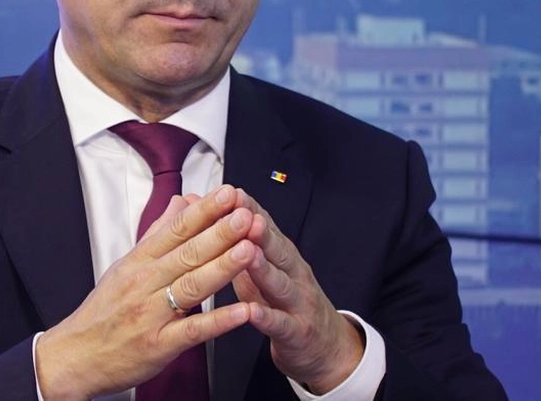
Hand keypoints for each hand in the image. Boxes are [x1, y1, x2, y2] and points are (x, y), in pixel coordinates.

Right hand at [35, 185, 256, 399]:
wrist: (74, 356)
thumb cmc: (101, 313)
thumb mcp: (124, 266)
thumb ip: (156, 235)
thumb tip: (179, 204)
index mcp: (139, 262)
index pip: (175, 230)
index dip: (203, 211)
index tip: (226, 194)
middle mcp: (145, 284)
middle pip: (187, 253)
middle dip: (220, 232)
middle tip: (245, 214)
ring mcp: (152, 314)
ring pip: (192, 286)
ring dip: (223, 267)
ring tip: (249, 249)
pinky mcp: (159, 345)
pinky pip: (192, 331)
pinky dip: (219, 321)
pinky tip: (242, 311)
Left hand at [232, 189, 364, 393]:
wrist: (327, 347)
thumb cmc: (286, 303)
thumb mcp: (265, 272)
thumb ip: (240, 248)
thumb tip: (212, 219)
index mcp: (283, 256)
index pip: (267, 227)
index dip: (251, 209)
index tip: (232, 191)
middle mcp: (293, 273)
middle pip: (276, 248)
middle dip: (259, 229)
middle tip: (242, 211)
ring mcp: (298, 302)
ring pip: (279, 282)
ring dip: (263, 267)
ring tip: (248, 251)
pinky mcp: (297, 332)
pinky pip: (280, 323)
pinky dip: (266, 316)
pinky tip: (252, 311)